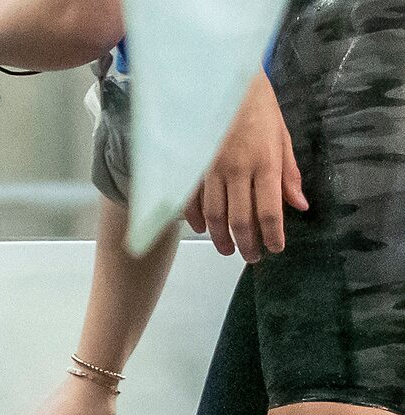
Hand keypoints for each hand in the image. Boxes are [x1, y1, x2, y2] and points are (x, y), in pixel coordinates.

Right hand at [184, 71, 307, 263]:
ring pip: (216, 217)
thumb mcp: (282, 136)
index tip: (275, 249)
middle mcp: (238, 170)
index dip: (273, 236)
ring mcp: (213, 171)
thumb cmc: (259, 106)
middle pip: (241, 221)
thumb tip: (299, 204)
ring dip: (222, 239)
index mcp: (265, 162)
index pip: (270, 211)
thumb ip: (289, 173)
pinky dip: (199, 221)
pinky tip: (206, 230)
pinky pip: (193, 203)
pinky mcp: (194, 167)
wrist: (226, 80)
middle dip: (247, 245)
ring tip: (229, 250)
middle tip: (252, 257)